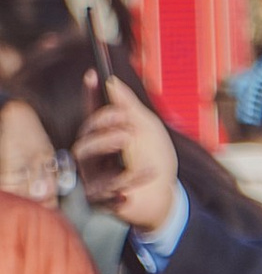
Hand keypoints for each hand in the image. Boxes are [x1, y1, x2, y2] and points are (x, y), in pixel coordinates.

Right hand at [72, 76, 180, 239]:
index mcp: (102, 136)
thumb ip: (131, 108)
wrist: (165, 199)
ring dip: (104, 142)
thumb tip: (112, 82)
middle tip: (122, 117)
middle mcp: (92, 155)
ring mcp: (92, 176)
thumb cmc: (154, 162)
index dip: (89, 93)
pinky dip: (128, 180)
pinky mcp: (100, 199)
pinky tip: (148, 172)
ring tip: (128, 138)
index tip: (94, 74)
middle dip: (101, 122)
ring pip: (85, 156)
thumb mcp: (149, 130)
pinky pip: (105, 188)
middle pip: (84, 133)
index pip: (91, 111)